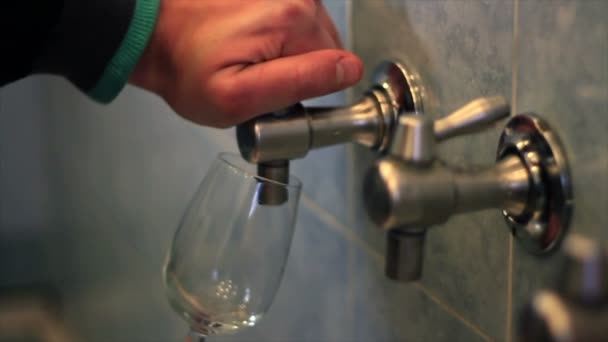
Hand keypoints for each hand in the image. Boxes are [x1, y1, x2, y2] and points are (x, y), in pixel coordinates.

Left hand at [130, 0, 363, 127]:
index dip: (309, 89)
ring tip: (249, 61)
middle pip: (325, 48)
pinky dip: (278, 37)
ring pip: (311, 35)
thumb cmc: (187, 70)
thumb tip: (349, 70)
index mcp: (292, 20)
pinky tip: (249, 43)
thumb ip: (300, 83)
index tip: (276, 95)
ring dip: (287, 53)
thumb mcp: (240, 97)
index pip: (336, 66)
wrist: (153, 35)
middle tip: (258, 81)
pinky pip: (294, 21)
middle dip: (299, 70)